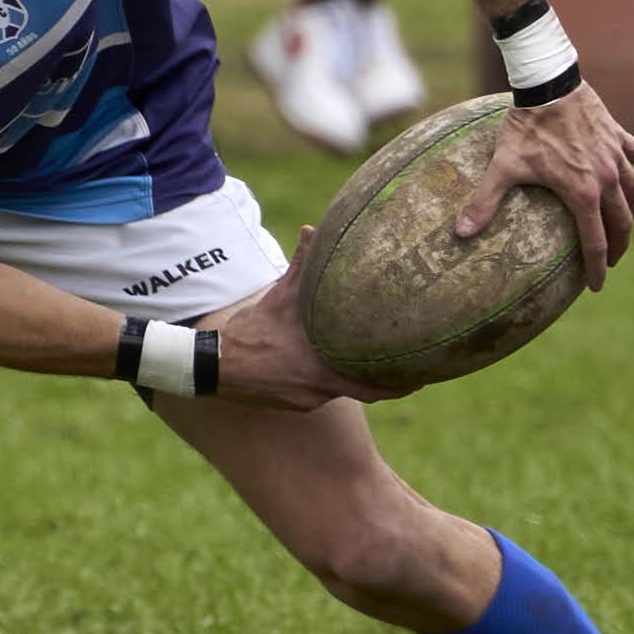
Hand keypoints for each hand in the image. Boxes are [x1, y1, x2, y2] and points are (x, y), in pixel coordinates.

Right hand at [196, 225, 410, 410]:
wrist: (211, 367)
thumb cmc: (249, 332)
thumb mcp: (277, 296)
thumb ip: (300, 265)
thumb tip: (312, 229)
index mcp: (321, 369)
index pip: (374, 387)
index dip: (400, 384)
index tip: (422, 375)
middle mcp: (318, 391)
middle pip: (362, 390)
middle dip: (384, 380)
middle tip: (411, 369)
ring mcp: (306, 400)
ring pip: (339, 389)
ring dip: (351, 376)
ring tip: (369, 360)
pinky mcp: (294, 404)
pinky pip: (319, 392)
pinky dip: (327, 379)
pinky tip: (327, 365)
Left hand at [456, 83, 633, 291]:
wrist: (549, 82)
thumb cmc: (526, 127)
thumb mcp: (502, 166)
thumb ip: (484, 202)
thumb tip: (460, 233)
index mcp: (582, 192)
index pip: (596, 241)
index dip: (597, 268)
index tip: (595, 286)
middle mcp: (607, 177)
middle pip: (623, 222)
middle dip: (619, 246)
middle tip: (611, 260)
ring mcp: (616, 155)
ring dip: (631, 212)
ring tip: (622, 224)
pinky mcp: (618, 135)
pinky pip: (633, 157)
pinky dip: (630, 169)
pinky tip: (623, 172)